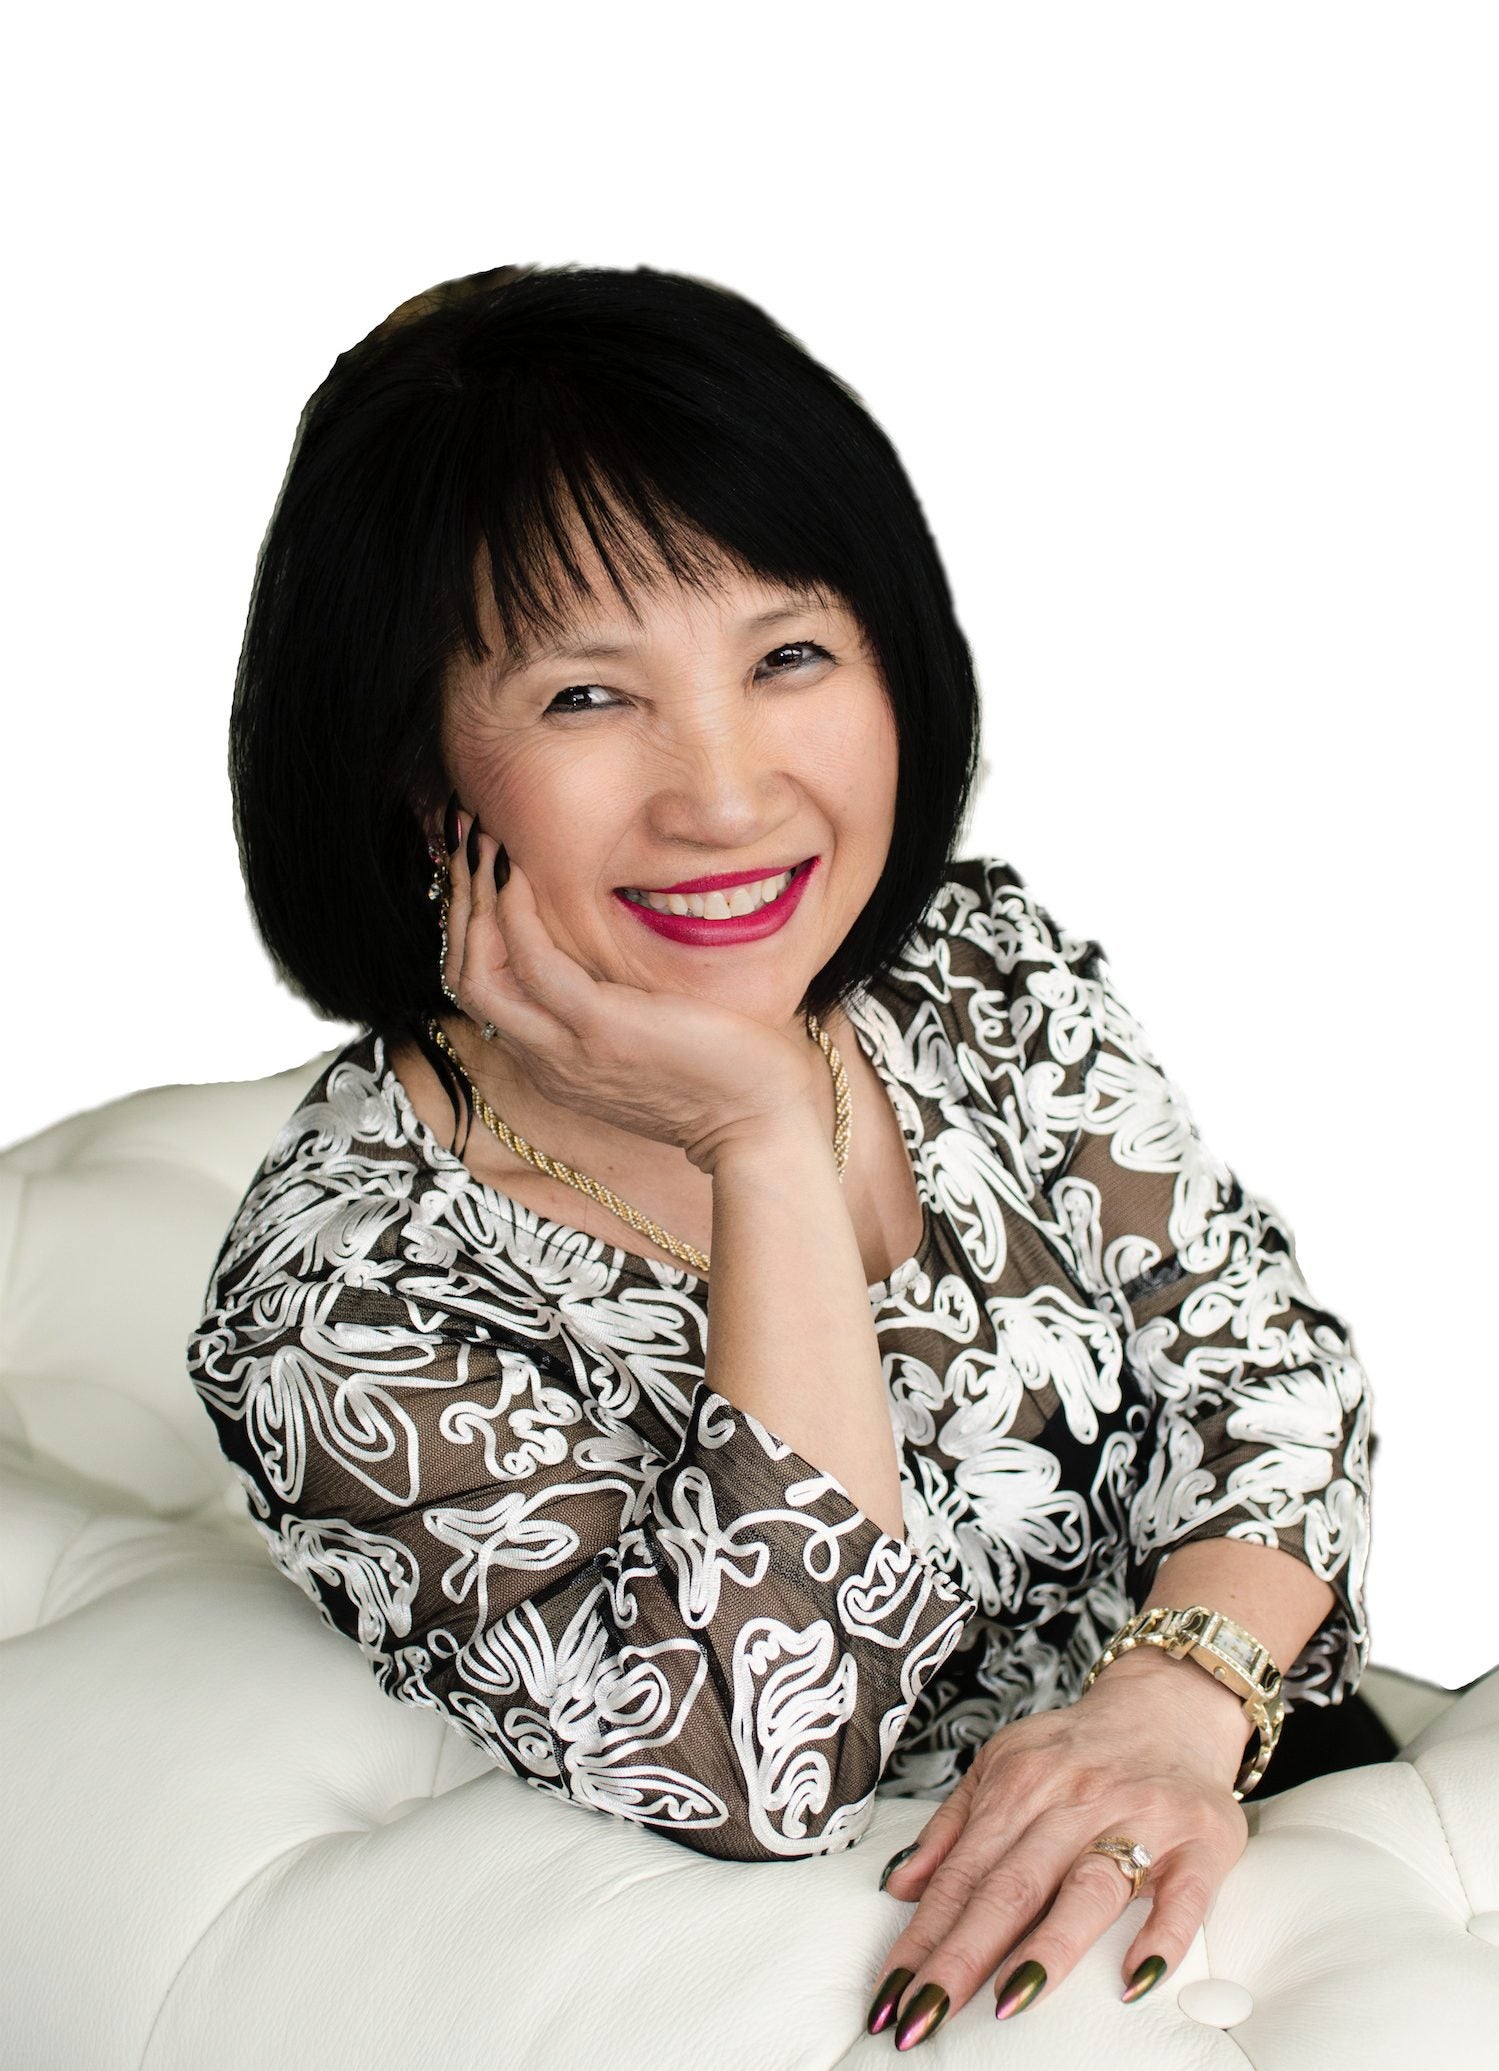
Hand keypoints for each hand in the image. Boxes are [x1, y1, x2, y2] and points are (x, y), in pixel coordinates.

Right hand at [439, 806, 823, 1170]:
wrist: (763, 1123)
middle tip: (466, 843)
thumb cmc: (727, 1075)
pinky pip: (533, 965)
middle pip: (463, 979)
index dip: (470, 926)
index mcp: (556, 1062)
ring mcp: (567, 1050)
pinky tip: (525, 875)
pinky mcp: (600, 1030)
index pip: (483, 991)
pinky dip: (518, 915)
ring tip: (485, 844)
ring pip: (477, 975)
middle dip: (459, 902)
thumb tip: (622, 950)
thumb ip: (621, 1004)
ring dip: (474, 900)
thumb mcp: (654, 1038)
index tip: (482, 869)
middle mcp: (547, 1061)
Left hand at [867, 1666, 1249, 2044]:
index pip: (962, 1875)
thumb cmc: (1078, 1750)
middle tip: (926, 2016)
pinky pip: (1184, 1895)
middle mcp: (1075, 1801)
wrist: (1167, 1703)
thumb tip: (902, 1887)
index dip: (923, 1938)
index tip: (892, 1994)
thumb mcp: (1002, 1764)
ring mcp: (1140, 1820)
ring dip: (1048, 1946)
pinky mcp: (1200, 1841)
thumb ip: (952, 1826)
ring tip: (1008, 2001)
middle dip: (963, 1957)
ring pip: (1088, 1888)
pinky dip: (1161, 1937)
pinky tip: (1133, 1980)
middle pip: (1012, 1887)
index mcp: (1019, 1786)